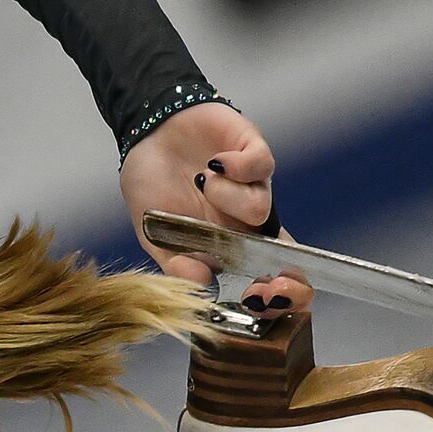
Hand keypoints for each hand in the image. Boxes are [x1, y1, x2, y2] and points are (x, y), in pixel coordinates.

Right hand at [118, 101, 313, 317]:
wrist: (144, 132)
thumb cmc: (151, 183)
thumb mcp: (152, 232)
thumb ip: (175, 262)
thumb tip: (202, 284)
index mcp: (225, 245)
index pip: (265, 277)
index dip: (276, 295)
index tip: (255, 299)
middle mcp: (246, 220)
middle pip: (288, 254)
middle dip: (284, 274)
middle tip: (257, 279)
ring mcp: (253, 185)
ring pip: (260, 207)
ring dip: (224, 197)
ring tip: (200, 182)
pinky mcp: (254, 151)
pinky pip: (260, 166)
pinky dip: (236, 167)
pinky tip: (213, 162)